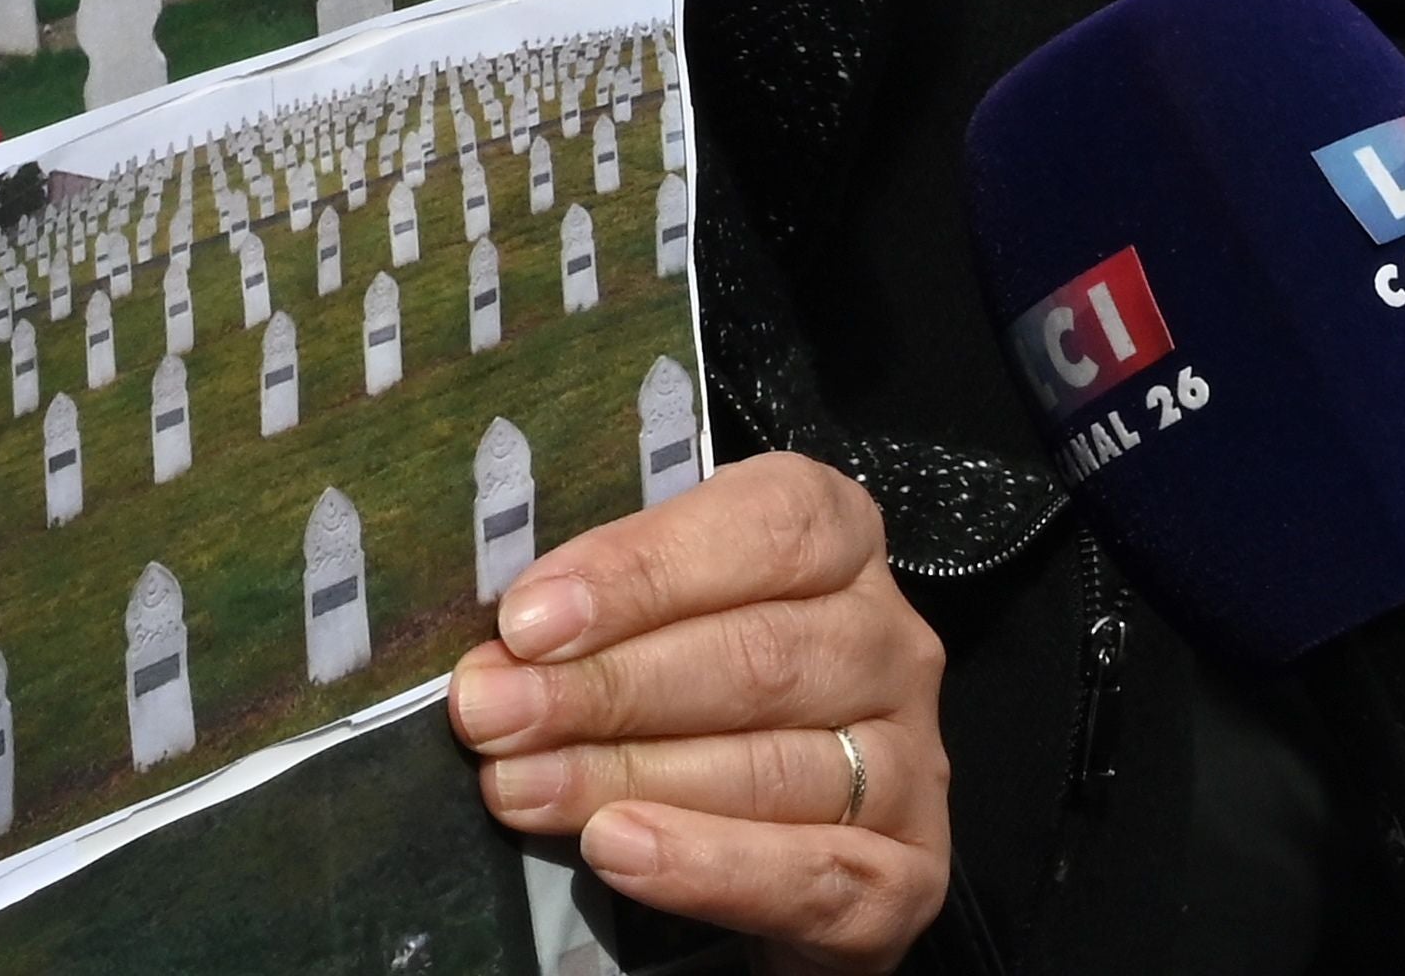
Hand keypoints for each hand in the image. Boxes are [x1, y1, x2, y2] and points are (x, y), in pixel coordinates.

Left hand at [450, 450, 947, 973]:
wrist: (763, 850)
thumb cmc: (696, 704)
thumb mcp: (656, 625)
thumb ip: (599, 623)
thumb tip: (497, 658)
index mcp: (840, 541)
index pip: (764, 530)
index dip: (641, 571)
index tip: (529, 621)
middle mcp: (890, 642)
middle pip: (758, 654)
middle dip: (606, 688)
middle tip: (493, 716)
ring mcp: (910, 761)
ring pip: (774, 766)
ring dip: (628, 778)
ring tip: (521, 789)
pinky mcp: (907, 875)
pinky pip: (812, 874)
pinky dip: (707, 866)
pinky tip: (619, 850)